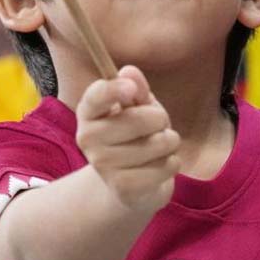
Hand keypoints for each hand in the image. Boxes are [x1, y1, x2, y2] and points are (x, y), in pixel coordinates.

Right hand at [76, 66, 179, 213]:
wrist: (129, 184)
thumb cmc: (135, 135)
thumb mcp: (137, 107)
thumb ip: (136, 89)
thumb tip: (130, 71)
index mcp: (88, 111)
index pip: (96, 96)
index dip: (114, 89)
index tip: (131, 88)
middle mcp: (88, 138)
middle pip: (137, 119)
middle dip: (160, 118)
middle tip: (159, 124)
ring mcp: (103, 165)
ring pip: (158, 144)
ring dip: (170, 142)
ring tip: (160, 146)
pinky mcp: (123, 188)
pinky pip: (165, 167)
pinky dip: (172, 163)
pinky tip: (160, 165)